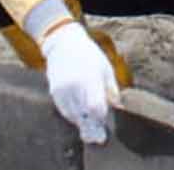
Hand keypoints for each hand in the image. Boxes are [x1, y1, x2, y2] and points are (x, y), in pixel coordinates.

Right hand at [39, 21, 119, 143]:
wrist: (64, 44)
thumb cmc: (90, 56)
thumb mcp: (106, 69)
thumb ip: (112, 90)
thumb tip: (119, 108)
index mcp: (90, 78)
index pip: (95, 107)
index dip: (101, 118)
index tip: (105, 119)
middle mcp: (74, 85)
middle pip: (84, 115)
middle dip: (93, 123)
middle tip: (99, 128)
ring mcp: (63, 89)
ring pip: (74, 116)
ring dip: (83, 120)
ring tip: (90, 120)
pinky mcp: (54, 92)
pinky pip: (65, 111)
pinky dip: (73, 115)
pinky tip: (80, 112)